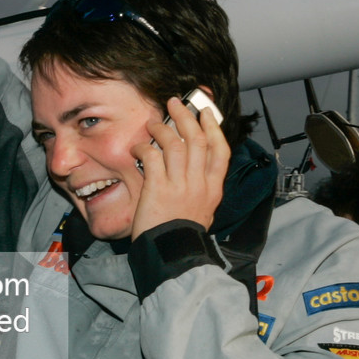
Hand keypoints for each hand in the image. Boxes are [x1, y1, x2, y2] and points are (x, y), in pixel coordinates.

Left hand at [130, 96, 229, 240]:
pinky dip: (144, 147)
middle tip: (174, 103)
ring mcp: (180, 185)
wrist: (172, 254)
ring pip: (174, 143)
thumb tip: (193, 165)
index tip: (205, 113)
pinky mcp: (158, 188)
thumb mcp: (203, 210)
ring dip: (162, 128)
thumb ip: (201, 187)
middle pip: (196, 139)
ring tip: (153, 124)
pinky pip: (152, 156)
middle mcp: (200, 183)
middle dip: (185, 117)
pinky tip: (138, 148)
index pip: (220, 150)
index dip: (213, 127)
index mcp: (214, 188)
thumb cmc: (183, 234)